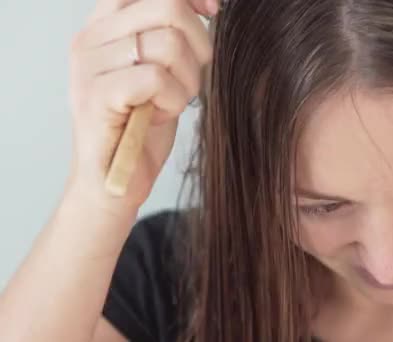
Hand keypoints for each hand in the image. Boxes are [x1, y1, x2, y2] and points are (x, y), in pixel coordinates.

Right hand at [67, 0, 217, 211]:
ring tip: (169, 102)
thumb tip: (207, 6)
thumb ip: (170, 34)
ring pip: (168, 44)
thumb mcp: (160, 70)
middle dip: (198, 46)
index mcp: (104, 25)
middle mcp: (91, 37)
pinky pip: (157, 78)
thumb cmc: (142, 126)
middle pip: (169, 8)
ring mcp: (89, 66)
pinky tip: (160, 115)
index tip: (213, 11)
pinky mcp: (97, 96)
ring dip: (186, 81)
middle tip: (189, 80)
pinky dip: (173, 100)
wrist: (113, 183)